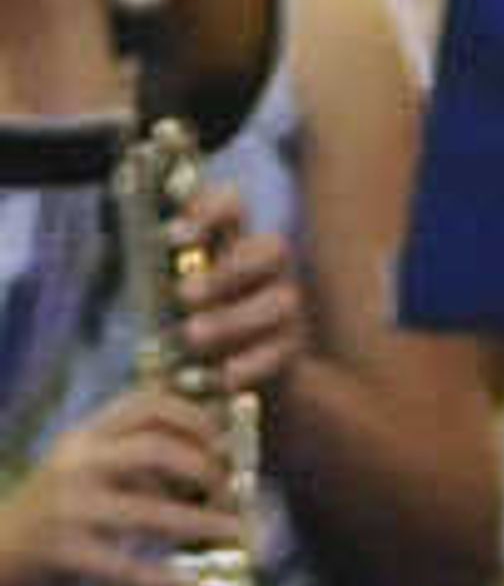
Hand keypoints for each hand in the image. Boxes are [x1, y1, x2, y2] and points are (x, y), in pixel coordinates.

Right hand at [0, 382, 232, 585]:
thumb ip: (140, 456)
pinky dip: (171, 579)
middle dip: (208, 472)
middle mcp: (76, 463)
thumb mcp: (89, 466)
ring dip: (203, 525)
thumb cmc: (60, 510)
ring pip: (151, 513)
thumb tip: (220, 462)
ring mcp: (68, 508)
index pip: (148, 404)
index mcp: (86, 435)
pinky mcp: (65, 554)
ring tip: (237, 534)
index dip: (197, 418)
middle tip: (232, 495)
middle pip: (158, 451)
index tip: (226, 443)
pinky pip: (130, 568)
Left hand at [173, 183, 304, 405]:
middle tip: (183, 294)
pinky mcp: (289, 352)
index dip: (211, 211)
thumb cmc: (184, 322)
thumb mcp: (165, 290)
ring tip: (192, 336)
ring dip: (232, 319)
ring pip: (279, 304)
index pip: (234, 207)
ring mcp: (284, 309)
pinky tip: (211, 378)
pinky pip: (277, 356)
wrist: (224, 378)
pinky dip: (244, 367)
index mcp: (232, 242)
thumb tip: (133, 225)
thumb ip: (154, 262)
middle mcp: (267, 270)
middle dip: (227, 270)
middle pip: (273, 249)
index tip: (173, 236)